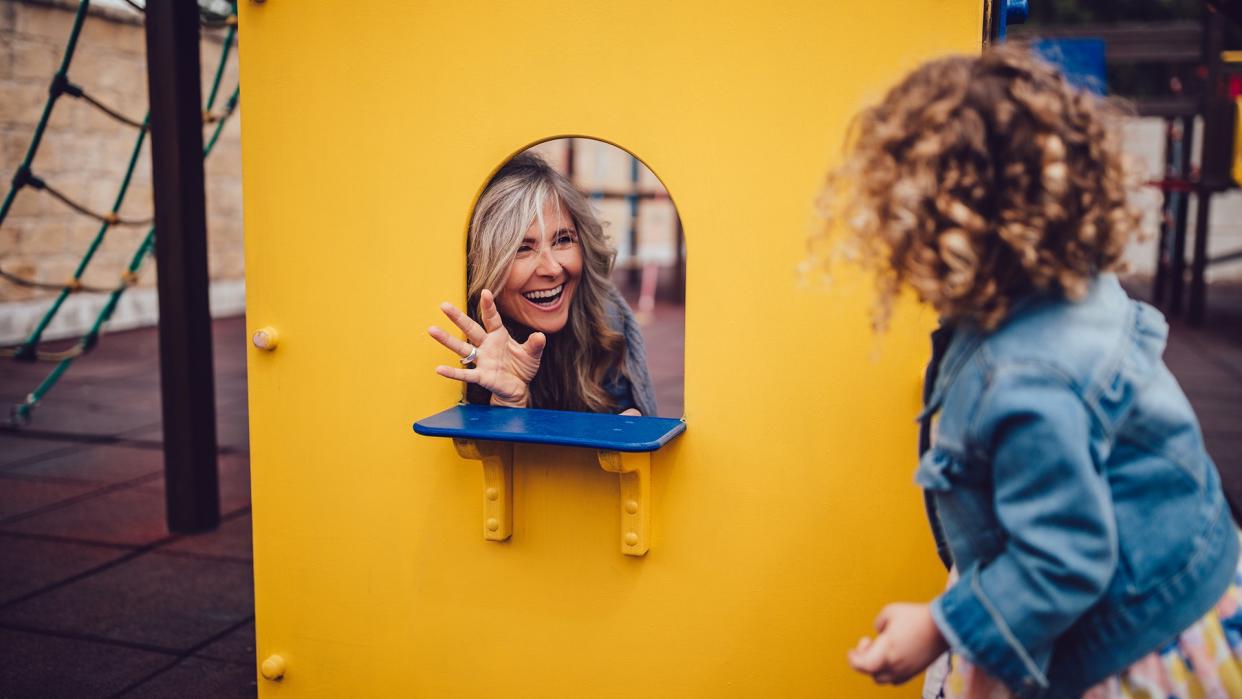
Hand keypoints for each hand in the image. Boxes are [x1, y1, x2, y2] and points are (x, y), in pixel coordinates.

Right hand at [428, 289, 545, 406]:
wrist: (518, 388)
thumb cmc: (522, 367)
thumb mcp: (532, 354)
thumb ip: (535, 345)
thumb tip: (540, 336)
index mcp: (499, 336)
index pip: (492, 318)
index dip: (488, 306)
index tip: (485, 292)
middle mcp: (487, 345)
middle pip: (470, 329)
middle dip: (457, 317)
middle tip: (443, 305)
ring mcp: (482, 360)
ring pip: (462, 348)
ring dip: (447, 340)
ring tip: (432, 330)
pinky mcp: (481, 376)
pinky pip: (465, 374)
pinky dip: (452, 372)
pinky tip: (439, 369)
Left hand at [847, 603, 947, 684]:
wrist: (944, 626)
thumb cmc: (916, 617)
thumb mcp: (890, 612)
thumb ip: (878, 623)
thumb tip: (878, 631)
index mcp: (886, 652)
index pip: (862, 666)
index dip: (853, 658)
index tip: (851, 650)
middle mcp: (896, 666)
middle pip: (872, 674)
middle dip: (865, 660)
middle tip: (869, 642)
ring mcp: (907, 671)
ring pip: (884, 679)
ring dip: (877, 667)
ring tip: (882, 648)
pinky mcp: (917, 671)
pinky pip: (897, 679)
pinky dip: (890, 670)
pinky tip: (894, 654)